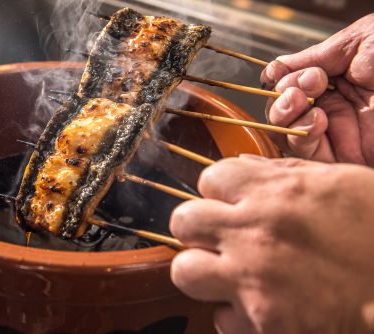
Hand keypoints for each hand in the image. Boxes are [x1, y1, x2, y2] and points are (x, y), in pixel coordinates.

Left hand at [170, 155, 373, 332]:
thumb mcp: (341, 184)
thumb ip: (283, 174)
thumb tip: (242, 169)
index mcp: (276, 193)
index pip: (210, 178)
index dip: (220, 190)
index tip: (229, 200)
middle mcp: (257, 235)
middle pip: (184, 220)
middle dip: (198, 226)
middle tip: (219, 234)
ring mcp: (255, 283)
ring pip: (185, 270)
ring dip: (202, 269)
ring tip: (229, 271)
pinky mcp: (264, 327)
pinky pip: (221, 318)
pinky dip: (235, 312)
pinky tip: (261, 306)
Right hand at [260, 13, 373, 165]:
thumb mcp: (355, 43)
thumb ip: (311, 57)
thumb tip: (272, 69)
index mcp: (336, 82)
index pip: (290, 89)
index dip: (287, 82)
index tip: (307, 73)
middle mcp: (334, 109)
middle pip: (284, 115)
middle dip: (282, 101)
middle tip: (302, 88)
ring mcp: (340, 135)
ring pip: (289, 136)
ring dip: (287, 118)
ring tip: (304, 101)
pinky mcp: (347, 159)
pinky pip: (308, 155)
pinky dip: (303, 137)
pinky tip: (318, 119)